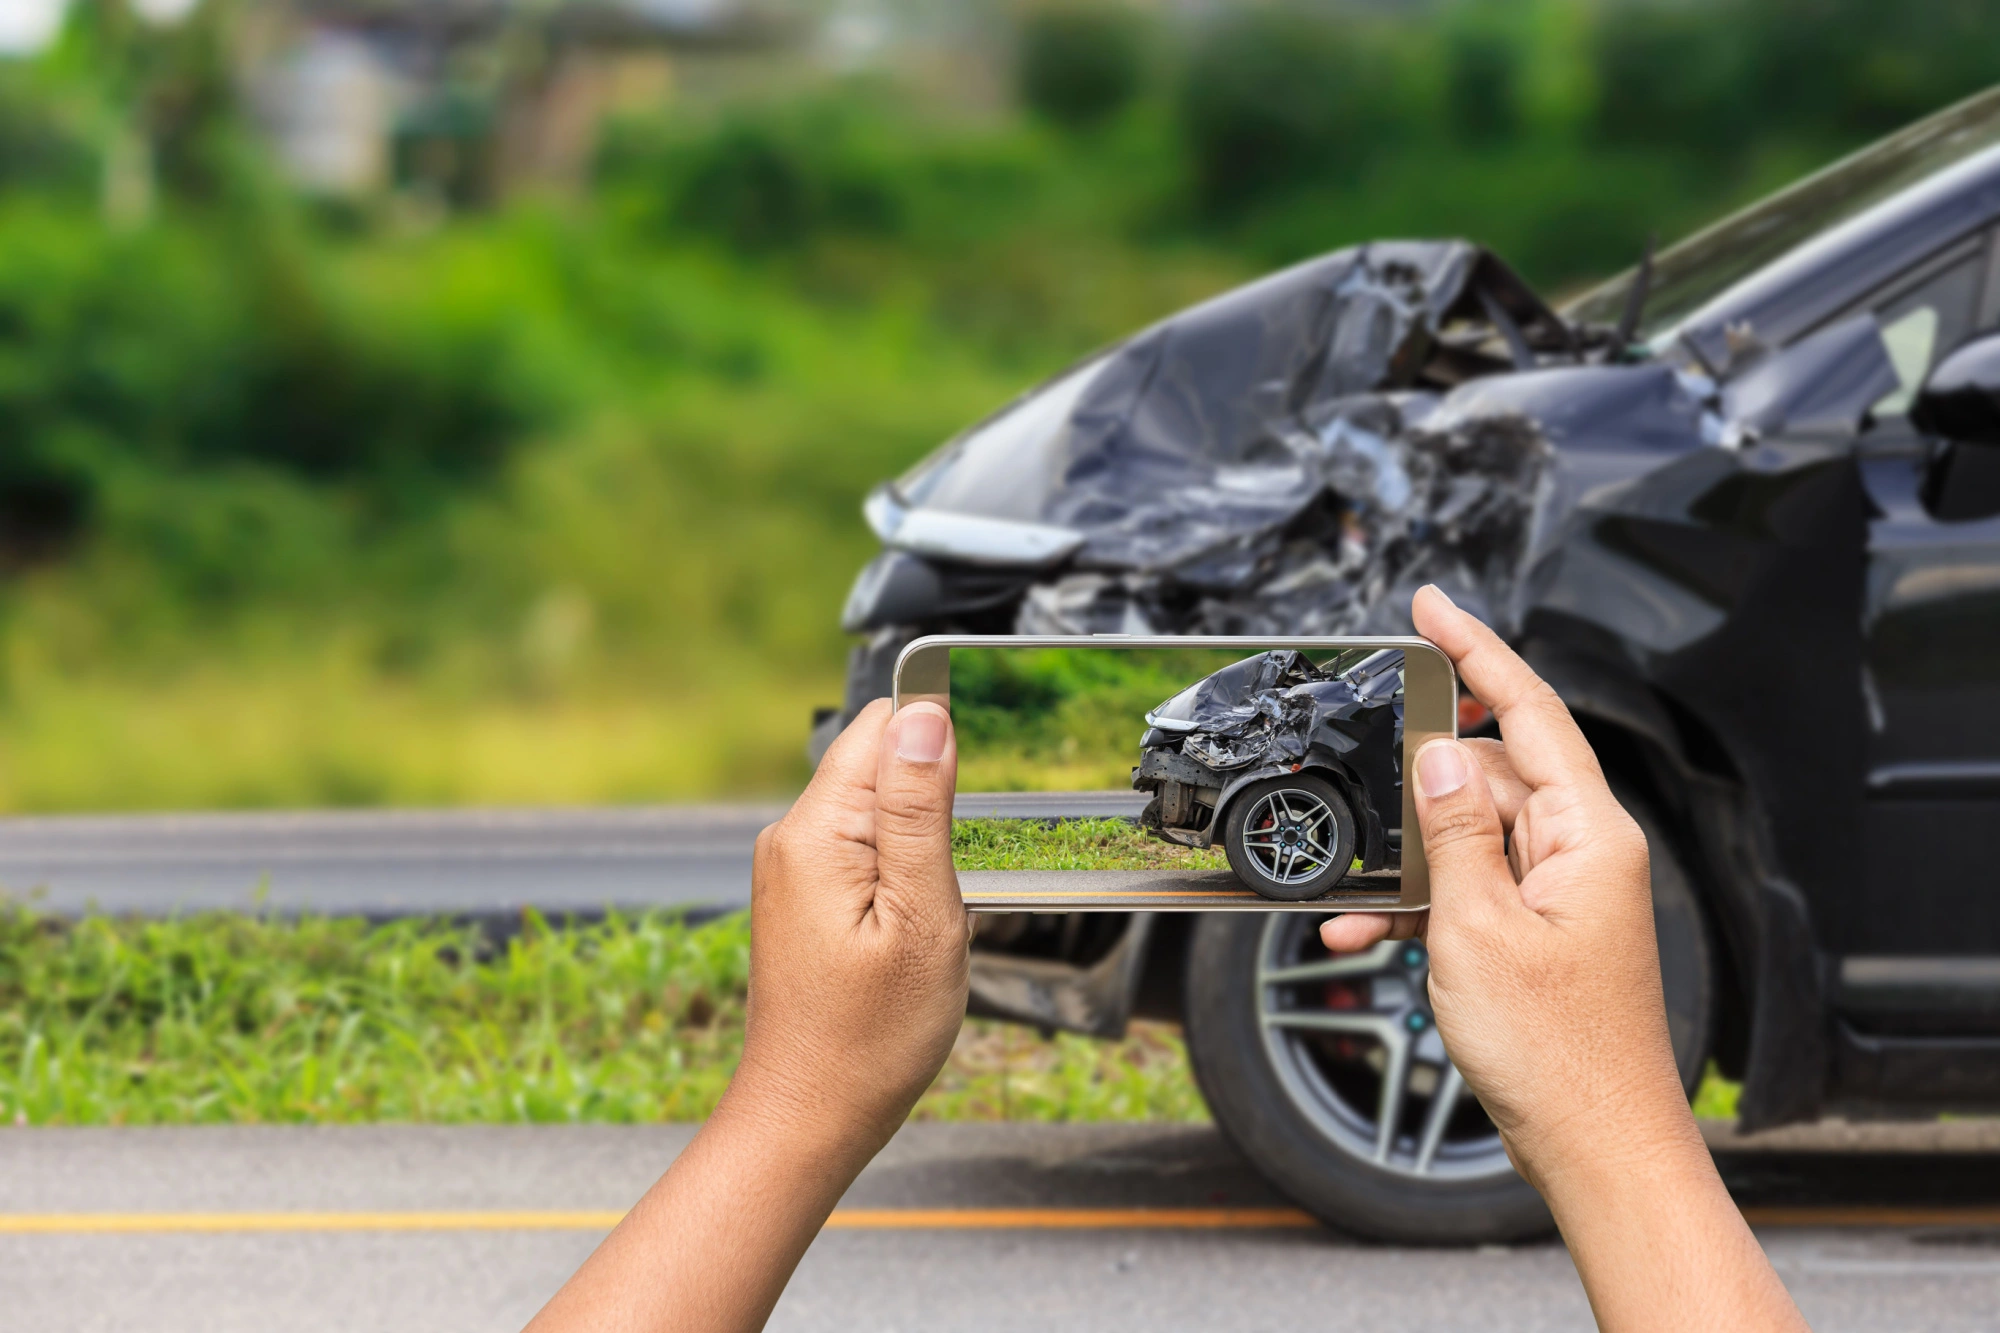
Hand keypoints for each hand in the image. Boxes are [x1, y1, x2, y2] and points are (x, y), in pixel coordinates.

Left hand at [526, 700, 968, 1332]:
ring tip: (924, 919)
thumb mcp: (921, 918)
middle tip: (941, 889)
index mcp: (816, 831)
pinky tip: (905, 930)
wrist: (810, 1115)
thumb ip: (920, 810)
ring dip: (917, 846)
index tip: (962, 814)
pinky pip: (861, 849)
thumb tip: (924, 717)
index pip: (881, 727)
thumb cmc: (869, 1038)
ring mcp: (790, 867)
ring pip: (875, 809)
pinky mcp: (800, 895)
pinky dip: (897, 875)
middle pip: (878, 764)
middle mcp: (790, 837)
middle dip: (930, 805)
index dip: (936, 749)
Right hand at [1324, 586, 1805, 1330]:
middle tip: (1365, 786)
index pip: (1532, 708)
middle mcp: (1584, 851)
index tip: (1432, 607)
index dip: (1477, 648)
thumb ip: (1454, 828)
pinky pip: (1472, 887)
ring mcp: (1564, 891)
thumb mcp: (1476, 926)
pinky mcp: (1542, 928)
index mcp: (1588, 833)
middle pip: (1492, 770)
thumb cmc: (1556, 1054)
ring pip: (1471, 834)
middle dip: (1420, 784)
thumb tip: (1440, 752)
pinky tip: (1373, 935)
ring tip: (1362, 902)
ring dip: (1410, 862)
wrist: (1592, 1144)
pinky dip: (1421, 905)